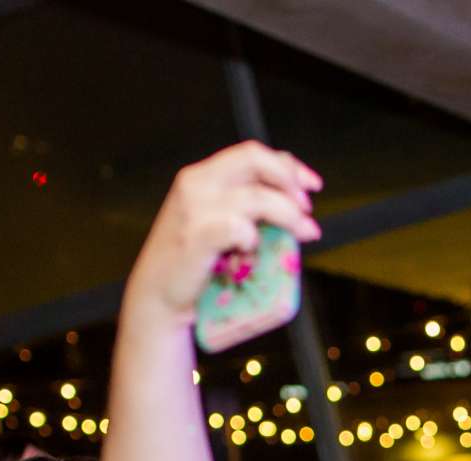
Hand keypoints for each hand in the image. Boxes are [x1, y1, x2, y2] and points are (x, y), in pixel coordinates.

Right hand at [125, 142, 322, 330]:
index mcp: (202, 175)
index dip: (288, 166)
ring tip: (301, 234)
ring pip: (257, 197)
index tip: (312, 186)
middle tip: (307, 209)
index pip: (252, 154)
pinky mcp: (196, 237)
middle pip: (255, 160)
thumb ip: (244, 202)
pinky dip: (253, 237)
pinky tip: (252, 250)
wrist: (158, 296)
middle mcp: (196, 184)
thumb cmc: (193, 261)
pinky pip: (238, 228)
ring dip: (288, 215)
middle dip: (290, 181)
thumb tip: (293, 197)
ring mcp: (194, 210)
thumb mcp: (215, 220)